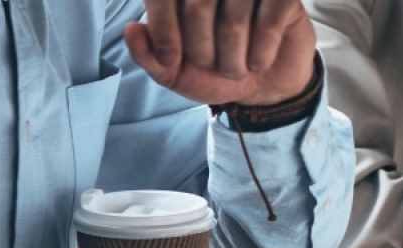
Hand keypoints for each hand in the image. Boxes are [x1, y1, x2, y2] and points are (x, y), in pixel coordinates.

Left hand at [125, 0, 316, 105]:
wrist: (263, 85)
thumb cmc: (215, 71)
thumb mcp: (175, 72)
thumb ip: (148, 55)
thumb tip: (132, 29)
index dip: (162, 30)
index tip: (170, 60)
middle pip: (197, 6)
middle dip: (202, 50)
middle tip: (212, 66)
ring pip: (234, 19)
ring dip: (234, 59)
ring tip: (238, 68)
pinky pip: (270, 21)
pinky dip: (262, 51)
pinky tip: (260, 60)